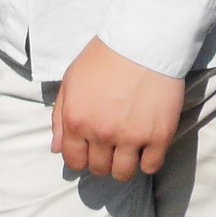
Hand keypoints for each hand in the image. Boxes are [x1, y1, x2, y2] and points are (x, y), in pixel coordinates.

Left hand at [51, 37, 184, 181]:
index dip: (80, 157)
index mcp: (76, 121)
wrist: (142, 42)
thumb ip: (60, 117)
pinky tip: (146, 147)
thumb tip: (57, 149)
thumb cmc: (104, 57)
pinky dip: (147, 162)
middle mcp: (101, 134)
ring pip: (123, 174)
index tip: (89, 150)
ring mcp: (131, 138)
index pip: (73, 161)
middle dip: (101, 160)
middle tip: (110, 145)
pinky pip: (151, 167)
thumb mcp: (71, 81)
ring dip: (123, 165)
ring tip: (127, 149)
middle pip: (99, 169)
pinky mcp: (158, 136)